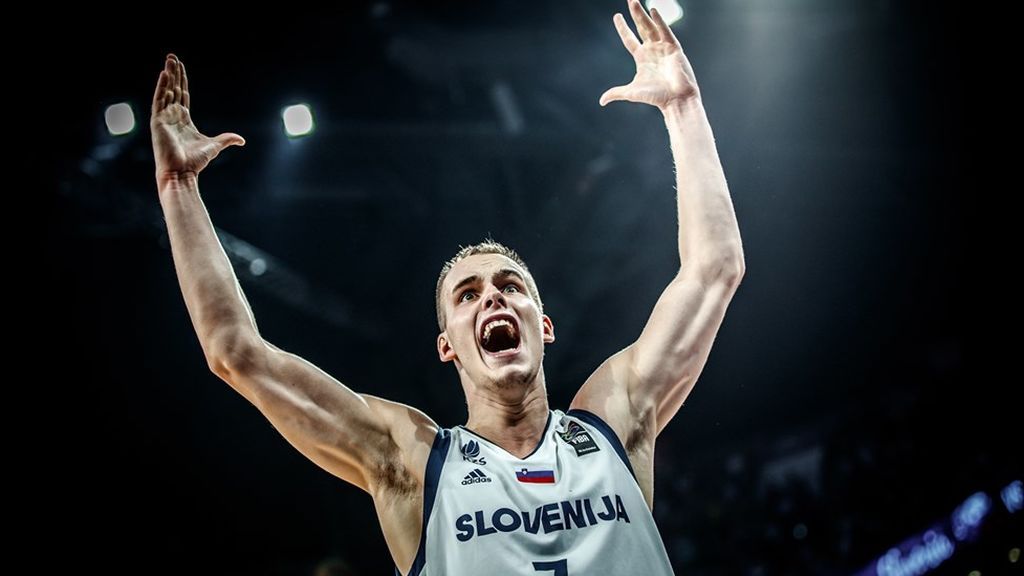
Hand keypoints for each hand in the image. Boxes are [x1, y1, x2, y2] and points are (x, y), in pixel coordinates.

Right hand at [150, 54, 243, 180]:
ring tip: (169, 60)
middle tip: (172, 56)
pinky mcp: (157, 121)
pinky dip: (161, 87)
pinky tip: (164, 74)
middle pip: (173, 89)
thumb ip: (226, 139)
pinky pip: (159, 100)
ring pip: (165, 91)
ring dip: (167, 75)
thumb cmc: (195, 161)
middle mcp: (172, 116)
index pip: (182, 95)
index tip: (180, 67)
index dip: (182, 80)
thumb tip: (241, 140)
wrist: (182, 172)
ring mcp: (163, 117)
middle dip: (173, 73)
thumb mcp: (215, 146)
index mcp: (183, 119)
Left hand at [599, 0, 698, 109]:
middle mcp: (652, 50)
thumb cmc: (656, 97)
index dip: (623, 27)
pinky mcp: (674, 48)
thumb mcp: (631, 92)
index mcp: (641, 58)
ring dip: (643, 14)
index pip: (629, 39)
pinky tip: (652, 10)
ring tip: (634, 1)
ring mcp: (663, 48)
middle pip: (640, 27)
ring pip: (651, 26)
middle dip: (635, 14)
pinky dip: (659, 21)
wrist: (675, 100)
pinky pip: (665, 31)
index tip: (616, 16)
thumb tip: (601, 101)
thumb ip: (616, 93)